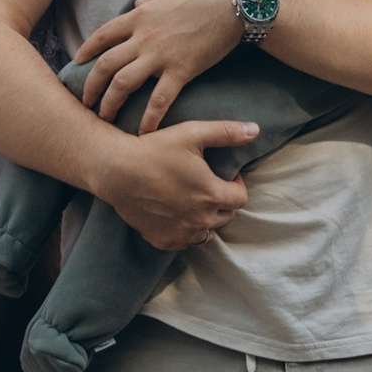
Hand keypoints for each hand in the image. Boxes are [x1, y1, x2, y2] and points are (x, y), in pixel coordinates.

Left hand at [72, 0, 243, 129]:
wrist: (234, 2)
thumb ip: (149, 1)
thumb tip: (136, 5)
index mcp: (139, 17)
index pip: (102, 35)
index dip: (86, 50)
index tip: (78, 63)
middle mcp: (143, 37)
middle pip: (105, 65)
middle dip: (91, 86)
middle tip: (85, 102)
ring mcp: (160, 55)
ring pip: (123, 83)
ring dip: (110, 103)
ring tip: (105, 118)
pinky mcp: (181, 70)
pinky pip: (159, 100)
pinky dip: (149, 118)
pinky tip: (144, 133)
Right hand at [92, 115, 255, 248]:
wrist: (116, 171)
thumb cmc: (154, 149)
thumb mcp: (192, 133)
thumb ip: (226, 132)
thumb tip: (255, 130)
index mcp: (212, 195)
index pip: (240, 198)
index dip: (236, 185)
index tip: (225, 175)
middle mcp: (200, 220)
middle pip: (226, 216)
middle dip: (222, 201)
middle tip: (208, 185)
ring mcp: (182, 233)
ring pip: (207, 232)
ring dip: (206, 219)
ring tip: (194, 200)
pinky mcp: (163, 241)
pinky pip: (185, 242)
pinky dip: (186, 231)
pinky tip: (177, 214)